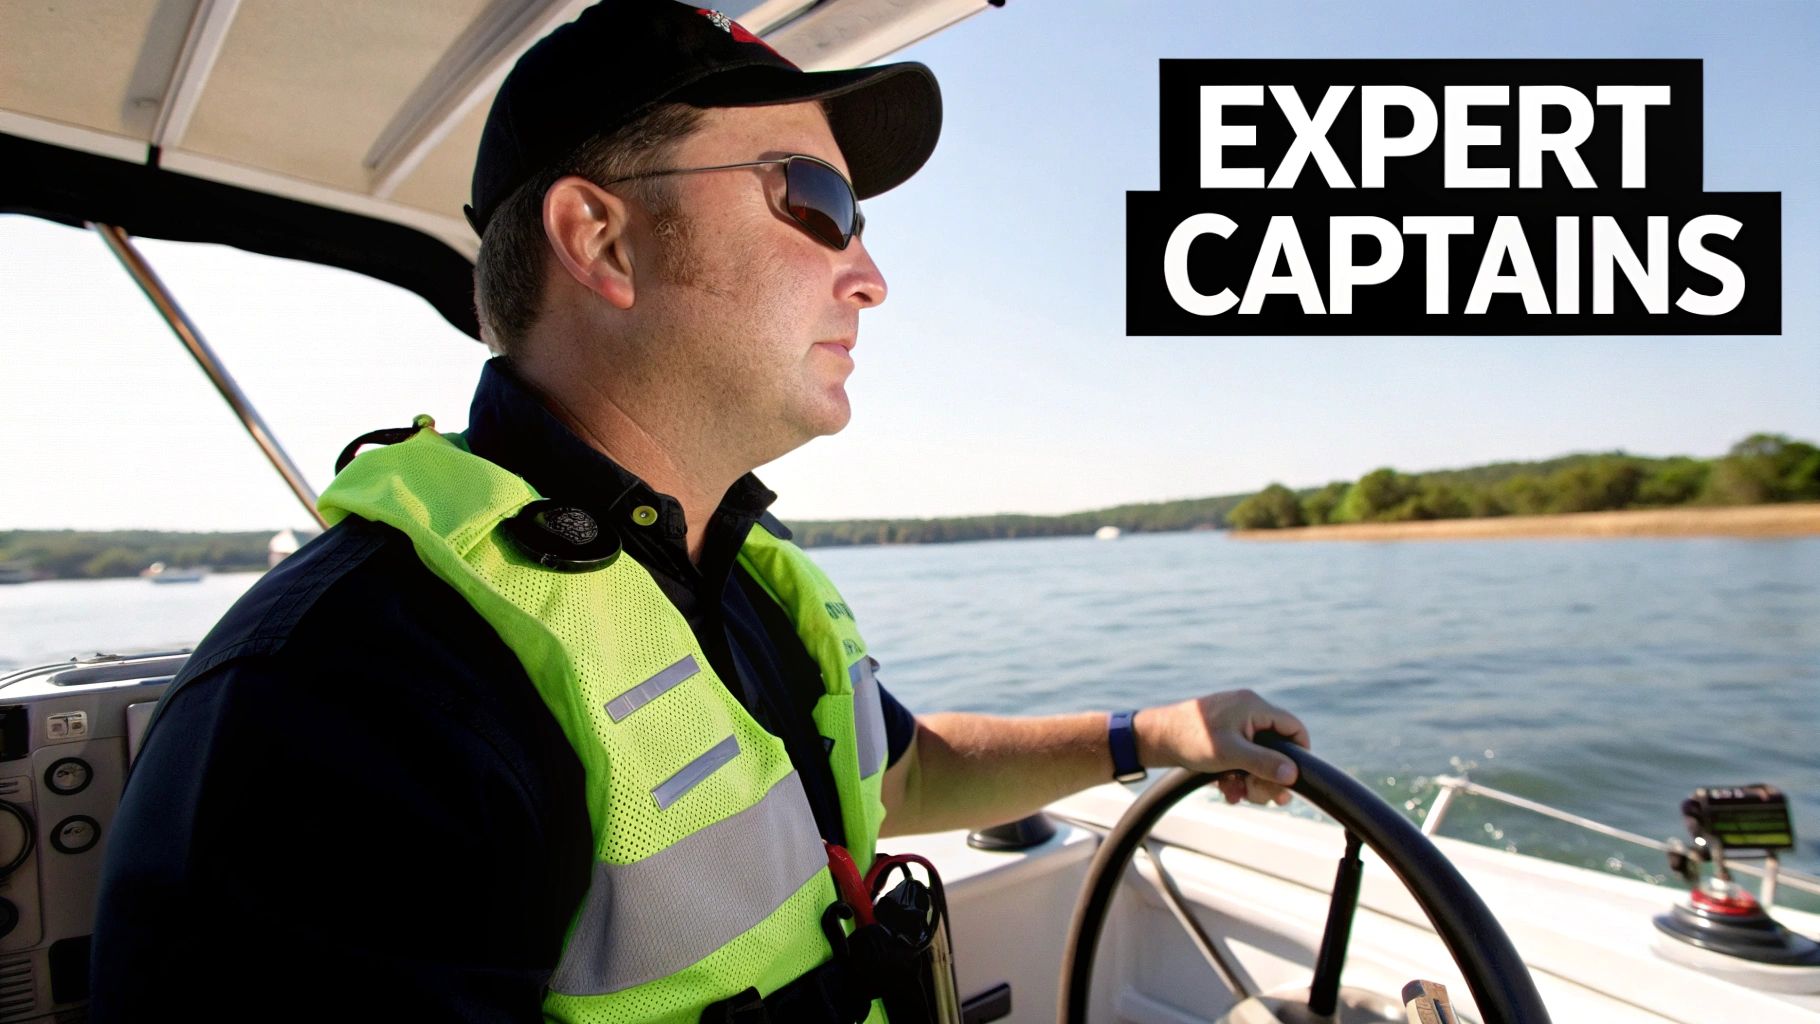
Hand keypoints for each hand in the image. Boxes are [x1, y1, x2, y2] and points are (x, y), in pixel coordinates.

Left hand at [1133, 690, 1309, 805]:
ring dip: (1251, 780)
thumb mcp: (1230, 754)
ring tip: (1236, 793)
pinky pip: (1240, 759)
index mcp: (1254, 707)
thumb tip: (1293, 775)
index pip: (1293, 728)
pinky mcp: (1222, 738)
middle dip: (1268, 776)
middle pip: (1276, 749)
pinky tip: (1225, 790)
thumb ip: (1263, 763)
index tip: (1293, 779)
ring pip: (1257, 758)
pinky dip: (1236, 776)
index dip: (1299, 753)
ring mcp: (1234, 725)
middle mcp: (1247, 712)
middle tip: (1259, 795)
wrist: (1152, 738)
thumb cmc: (1190, 739)